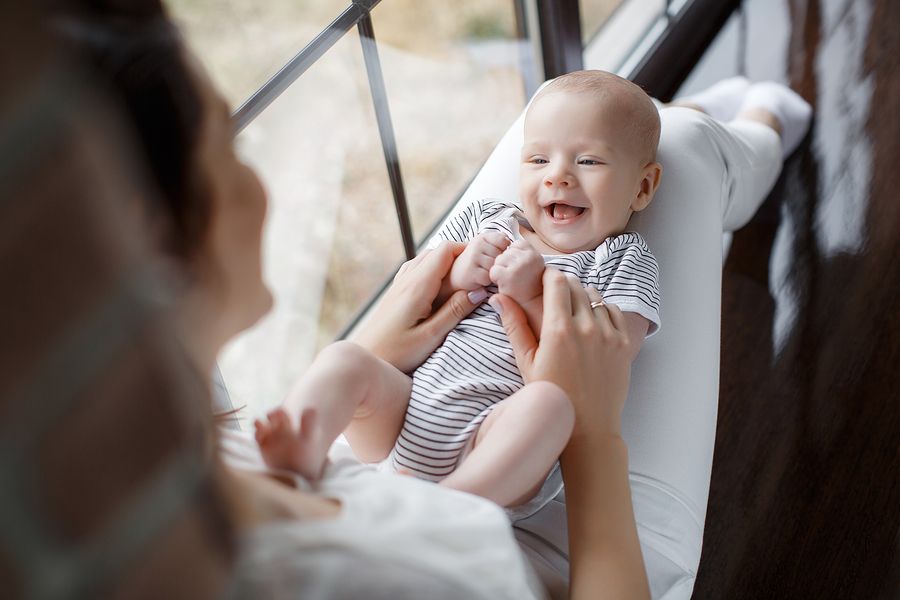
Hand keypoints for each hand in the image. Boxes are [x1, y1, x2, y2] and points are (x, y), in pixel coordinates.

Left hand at [351, 242, 481, 372]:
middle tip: (479, 269)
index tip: (485, 260)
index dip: (466, 249)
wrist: (366, 359)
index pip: (444, 251)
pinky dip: (432, 269)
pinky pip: (416, 270)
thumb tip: (478, 291)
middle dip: (459, 254)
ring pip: (425, 259)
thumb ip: (454, 312)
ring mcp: (399, 285)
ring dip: (445, 262)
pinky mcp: (395, 294)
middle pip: (435, 251)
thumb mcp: (431, 337)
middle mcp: (407, 280)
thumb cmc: (395, 353)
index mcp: (418, 286)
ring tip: (464, 277)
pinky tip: (440, 286)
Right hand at [448, 232, 509, 290]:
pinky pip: (489, 278)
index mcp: (482, 237)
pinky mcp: (471, 272)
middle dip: (495, 264)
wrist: (454, 276)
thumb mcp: (485, 248)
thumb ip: (498, 242)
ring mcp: (473, 257)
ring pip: (495, 267)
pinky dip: (485, 281)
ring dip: (490, 273)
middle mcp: (477, 245)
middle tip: (484, 265)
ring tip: (481, 271)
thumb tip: (511, 242)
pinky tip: (477, 278)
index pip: (503, 241)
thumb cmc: (475, 263)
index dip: (501, 250)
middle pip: (500, 256)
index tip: (491, 254)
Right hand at [489, 269, 633, 438]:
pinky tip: (591, 323)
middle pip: (575, 285)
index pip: (556, 281)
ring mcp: (608, 335)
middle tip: (553, 298)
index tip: (542, 282)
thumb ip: (514, 325)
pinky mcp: (623, 343)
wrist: (587, 427)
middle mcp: (586, 327)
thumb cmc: (552, 396)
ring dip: (582, 297)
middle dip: (562, 286)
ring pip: (594, 296)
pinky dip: (602, 309)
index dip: (547, 277)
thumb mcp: (526, 362)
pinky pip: (613, 311)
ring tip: (572, 313)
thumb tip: (498, 298)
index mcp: (558, 330)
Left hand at [490, 238, 543, 304]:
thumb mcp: (530, 263)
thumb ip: (521, 252)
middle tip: (516, 277)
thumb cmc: (527, 284)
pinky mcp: (509, 276)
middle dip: (506, 264)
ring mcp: (519, 266)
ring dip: (500, 271)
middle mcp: (529, 257)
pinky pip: (493, 271)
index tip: (520, 269)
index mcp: (534, 253)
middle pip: (504, 252)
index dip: (513, 256)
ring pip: (498, 261)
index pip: (514, 244)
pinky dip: (495, 278)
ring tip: (511, 281)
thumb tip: (503, 237)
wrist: (530, 305)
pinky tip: (505, 284)